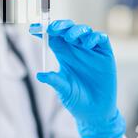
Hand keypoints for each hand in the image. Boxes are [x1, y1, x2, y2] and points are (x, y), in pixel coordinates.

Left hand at [29, 20, 125, 137]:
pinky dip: (93, 37)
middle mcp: (76, 49)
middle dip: (59, 26)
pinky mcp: (105, 54)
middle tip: (52, 28)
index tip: (32, 29)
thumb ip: (54, 80)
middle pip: (67, 29)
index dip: (42, 31)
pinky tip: (87, 44)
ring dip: (75, 30)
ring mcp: (91, 50)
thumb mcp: (63, 89)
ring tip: (69, 37)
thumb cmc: (76, 99)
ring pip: (83, 30)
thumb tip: (39, 75)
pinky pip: (101, 38)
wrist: (96, 112)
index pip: (52, 37)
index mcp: (63, 54)